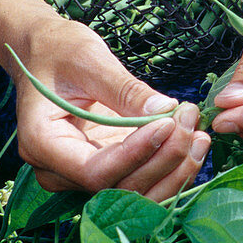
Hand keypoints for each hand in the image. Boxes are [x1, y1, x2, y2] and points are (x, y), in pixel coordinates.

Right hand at [12, 17, 209, 200]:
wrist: (45, 53)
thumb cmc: (59, 50)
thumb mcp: (88, 58)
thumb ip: (124, 88)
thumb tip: (164, 109)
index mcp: (42, 144)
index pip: (96, 171)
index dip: (137, 153)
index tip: (168, 122)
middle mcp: (58, 171)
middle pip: (119, 187)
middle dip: (163, 159)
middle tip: (191, 118)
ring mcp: (81, 174)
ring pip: (135, 192)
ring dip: (174, 169)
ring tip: (200, 134)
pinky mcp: (105, 167)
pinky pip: (141, 179)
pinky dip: (171, 166)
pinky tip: (195, 142)